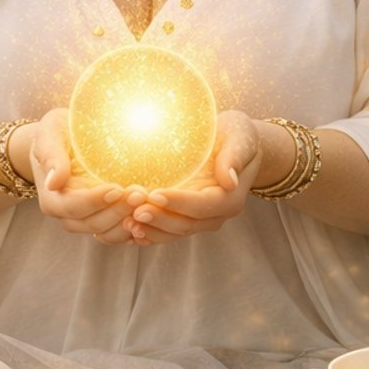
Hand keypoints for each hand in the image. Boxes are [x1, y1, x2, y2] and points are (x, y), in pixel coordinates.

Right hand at [22, 109, 138, 244]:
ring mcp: (86, 220)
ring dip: (129, 221)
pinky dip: (134, 228)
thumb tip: (54, 182)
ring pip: (107, 233)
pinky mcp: (103, 219)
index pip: (73, 207)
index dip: (95, 201)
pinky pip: (118, 232)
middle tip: (140, 193)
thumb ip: (50, 156)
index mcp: (52, 198)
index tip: (116, 188)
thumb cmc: (55, 133)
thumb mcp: (49, 135)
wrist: (62, 140)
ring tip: (147, 201)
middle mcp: (67, 215)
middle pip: (93, 223)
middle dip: (118, 211)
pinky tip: (150, 213)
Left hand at [124, 111, 267, 243]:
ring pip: (175, 232)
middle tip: (134, 211)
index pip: (203, 205)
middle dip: (160, 219)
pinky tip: (130, 233)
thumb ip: (234, 158)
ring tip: (127, 224)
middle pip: (186, 224)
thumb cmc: (236, 134)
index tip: (155, 194)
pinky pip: (168, 232)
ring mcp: (201, 219)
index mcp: (230, 198)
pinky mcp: (187, 217)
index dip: (179, 202)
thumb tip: (229, 180)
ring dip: (151, 230)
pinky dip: (150, 234)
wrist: (235, 143)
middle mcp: (216, 214)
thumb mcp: (240, 137)